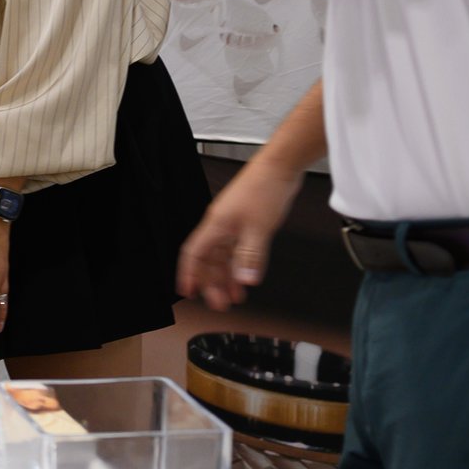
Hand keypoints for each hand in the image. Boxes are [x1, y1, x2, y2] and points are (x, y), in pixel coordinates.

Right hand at [176, 161, 300, 312]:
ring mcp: (233, 224)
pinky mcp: (246, 223)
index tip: (187, 291)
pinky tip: (247, 277)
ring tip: (235, 296)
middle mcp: (221, 225)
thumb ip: (250, 256)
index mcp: (216, 225)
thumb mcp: (259, 228)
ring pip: (223, 256)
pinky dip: (240, 265)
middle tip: (220, 302)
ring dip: (227, 276)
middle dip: (211, 282)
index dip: (188, 273)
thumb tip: (244, 279)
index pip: (193, 253)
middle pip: (208, 259)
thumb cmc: (264, 188)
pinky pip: (237, 249)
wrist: (281, 166)